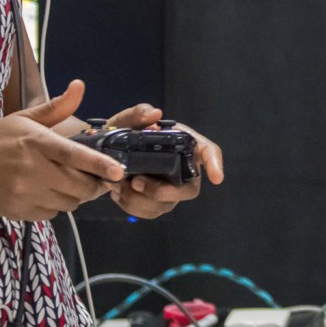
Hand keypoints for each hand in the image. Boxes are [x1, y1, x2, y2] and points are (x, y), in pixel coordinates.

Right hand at [0, 79, 122, 220]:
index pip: (73, 155)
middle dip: (95, 184)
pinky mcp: (19, 212)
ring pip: (69, 202)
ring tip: (69, 183)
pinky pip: (53, 214)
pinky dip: (58, 206)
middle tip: (100, 178)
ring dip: (76, 195)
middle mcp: (31, 169)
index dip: (99, 164)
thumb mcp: (22, 119)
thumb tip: (79, 85)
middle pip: (78, 185)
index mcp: (35, 142)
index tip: (118, 170)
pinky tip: (48, 193)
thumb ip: (55, 107)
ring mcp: (24, 193)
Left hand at [77, 103, 225, 219]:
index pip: (209, 152)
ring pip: (165, 206)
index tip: (216, 179)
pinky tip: (118, 193)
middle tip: (136, 181)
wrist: (109, 153)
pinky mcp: (156, 203)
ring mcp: (171, 189)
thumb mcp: (128, 119)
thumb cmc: (127, 133)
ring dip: (139, 200)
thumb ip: (139, 113)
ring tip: (119, 186)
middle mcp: (184, 169)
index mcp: (184, 143)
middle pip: (188, 190)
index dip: (214, 165)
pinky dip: (131, 206)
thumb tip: (154, 114)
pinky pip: (150, 212)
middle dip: (161, 191)